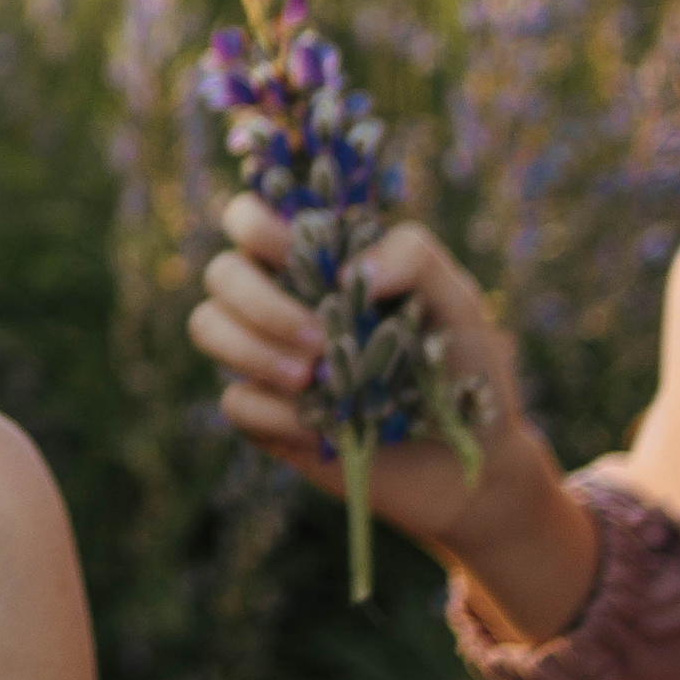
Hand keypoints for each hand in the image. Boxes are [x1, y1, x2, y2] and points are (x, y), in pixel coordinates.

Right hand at [189, 200, 596, 635]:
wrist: (470, 462)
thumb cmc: (464, 366)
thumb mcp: (458, 300)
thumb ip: (414, 257)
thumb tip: (352, 270)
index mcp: (319, 261)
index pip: (251, 217)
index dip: (256, 224)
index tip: (296, 249)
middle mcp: (284, 301)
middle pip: (223, 273)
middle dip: (258, 300)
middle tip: (319, 336)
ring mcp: (270, 358)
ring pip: (209, 327)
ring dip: (252, 348)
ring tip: (311, 377)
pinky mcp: (267, 416)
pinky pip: (236, 400)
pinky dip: (273, 411)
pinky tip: (319, 426)